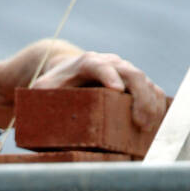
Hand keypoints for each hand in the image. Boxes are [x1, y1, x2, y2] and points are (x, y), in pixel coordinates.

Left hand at [31, 51, 166, 131]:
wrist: (68, 69)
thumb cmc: (55, 85)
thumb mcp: (44, 90)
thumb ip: (41, 98)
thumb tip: (32, 119)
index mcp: (87, 63)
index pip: (100, 65)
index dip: (109, 75)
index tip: (116, 90)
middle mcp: (110, 63)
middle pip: (131, 74)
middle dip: (139, 97)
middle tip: (139, 122)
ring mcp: (125, 72)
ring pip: (145, 83)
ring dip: (151, 104)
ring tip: (148, 127)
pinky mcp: (134, 84)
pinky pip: (152, 91)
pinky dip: (157, 106)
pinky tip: (157, 124)